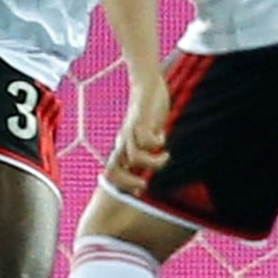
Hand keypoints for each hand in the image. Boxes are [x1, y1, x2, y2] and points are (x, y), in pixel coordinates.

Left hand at [109, 73, 173, 193]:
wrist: (148, 86)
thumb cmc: (148, 114)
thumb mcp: (147, 135)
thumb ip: (147, 151)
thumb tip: (152, 169)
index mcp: (123, 146)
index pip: (112, 171)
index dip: (122, 184)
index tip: (140, 191)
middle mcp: (123, 141)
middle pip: (113, 169)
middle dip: (128, 182)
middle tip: (145, 185)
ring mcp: (130, 131)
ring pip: (134, 157)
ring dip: (152, 163)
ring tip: (165, 156)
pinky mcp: (140, 120)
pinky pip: (146, 139)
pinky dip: (157, 144)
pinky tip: (163, 137)